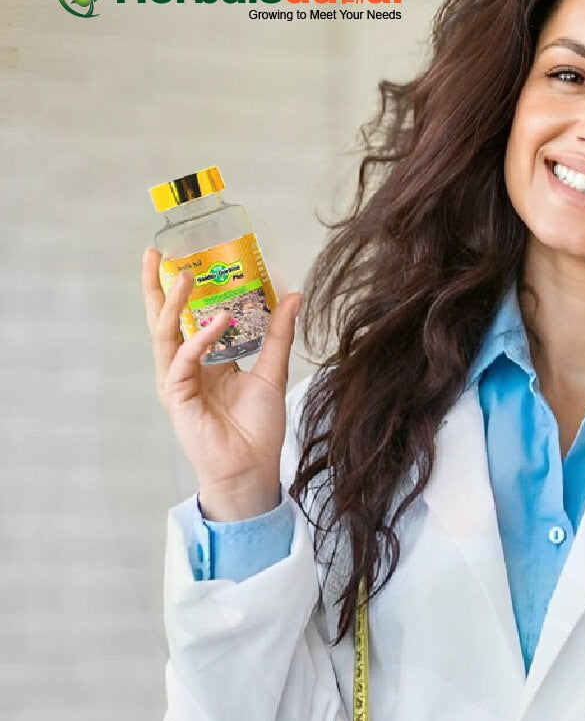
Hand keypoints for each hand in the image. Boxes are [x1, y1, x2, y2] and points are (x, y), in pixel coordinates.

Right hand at [142, 246, 302, 519]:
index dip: (186, 290)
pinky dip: (200, 340)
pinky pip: (183, 361)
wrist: (253, 468)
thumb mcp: (272, 371)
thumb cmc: (258, 428)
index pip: (188, 318)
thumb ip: (278, 334)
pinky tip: (218, 322)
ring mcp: (177, 382)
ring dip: (174, 304)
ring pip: (167, 334)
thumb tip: (292, 295)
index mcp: (205, 362)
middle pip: (165, 320)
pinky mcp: (177, 396)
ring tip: (186, 275)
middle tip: (157, 253)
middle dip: (158, 287)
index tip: (187, 258)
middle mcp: (186, 368)